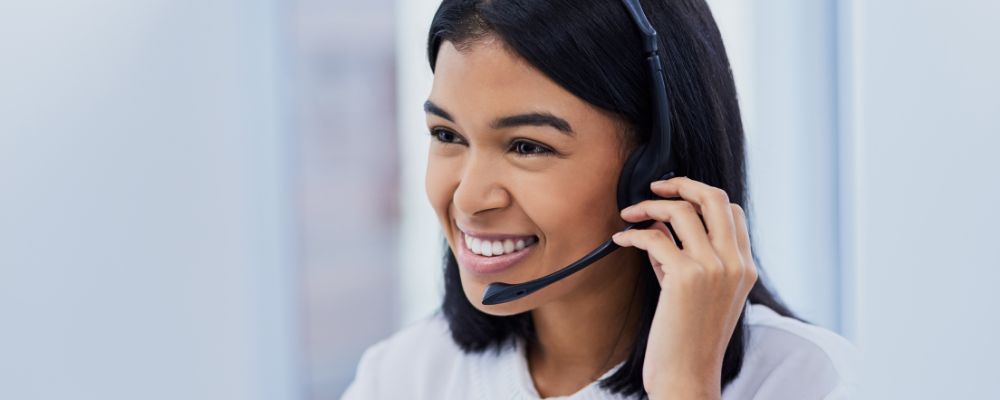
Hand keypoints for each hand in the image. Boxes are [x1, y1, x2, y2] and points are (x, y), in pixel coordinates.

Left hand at [611, 177, 757, 398]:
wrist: (687, 376)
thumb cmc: (688, 339)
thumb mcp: (701, 294)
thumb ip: (690, 259)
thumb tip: (661, 227)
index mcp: (745, 267)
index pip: (732, 210)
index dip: (701, 196)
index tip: (675, 198)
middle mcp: (734, 263)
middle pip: (714, 197)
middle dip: (681, 184)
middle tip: (654, 187)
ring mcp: (713, 268)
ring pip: (681, 211)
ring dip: (649, 206)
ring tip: (629, 214)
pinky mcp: (686, 277)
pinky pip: (654, 237)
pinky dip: (633, 233)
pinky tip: (621, 240)